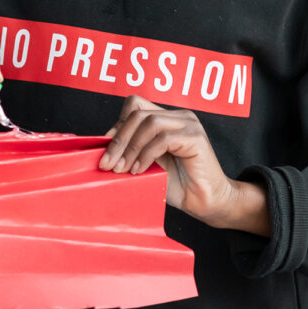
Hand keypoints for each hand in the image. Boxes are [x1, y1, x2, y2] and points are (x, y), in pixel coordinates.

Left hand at [99, 95, 269, 235]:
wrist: (206, 202)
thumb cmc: (177, 185)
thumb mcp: (147, 163)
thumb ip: (131, 151)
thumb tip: (101, 147)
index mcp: (167, 118)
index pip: (135, 106)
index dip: (117, 126)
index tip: (105, 152)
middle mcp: (179, 116)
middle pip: (138, 113)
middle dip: (118, 139)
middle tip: (107, 164)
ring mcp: (189, 124)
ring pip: (148, 122)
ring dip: (130, 147)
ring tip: (122, 169)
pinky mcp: (195, 138)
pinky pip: (162, 138)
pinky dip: (146, 154)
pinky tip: (139, 170)